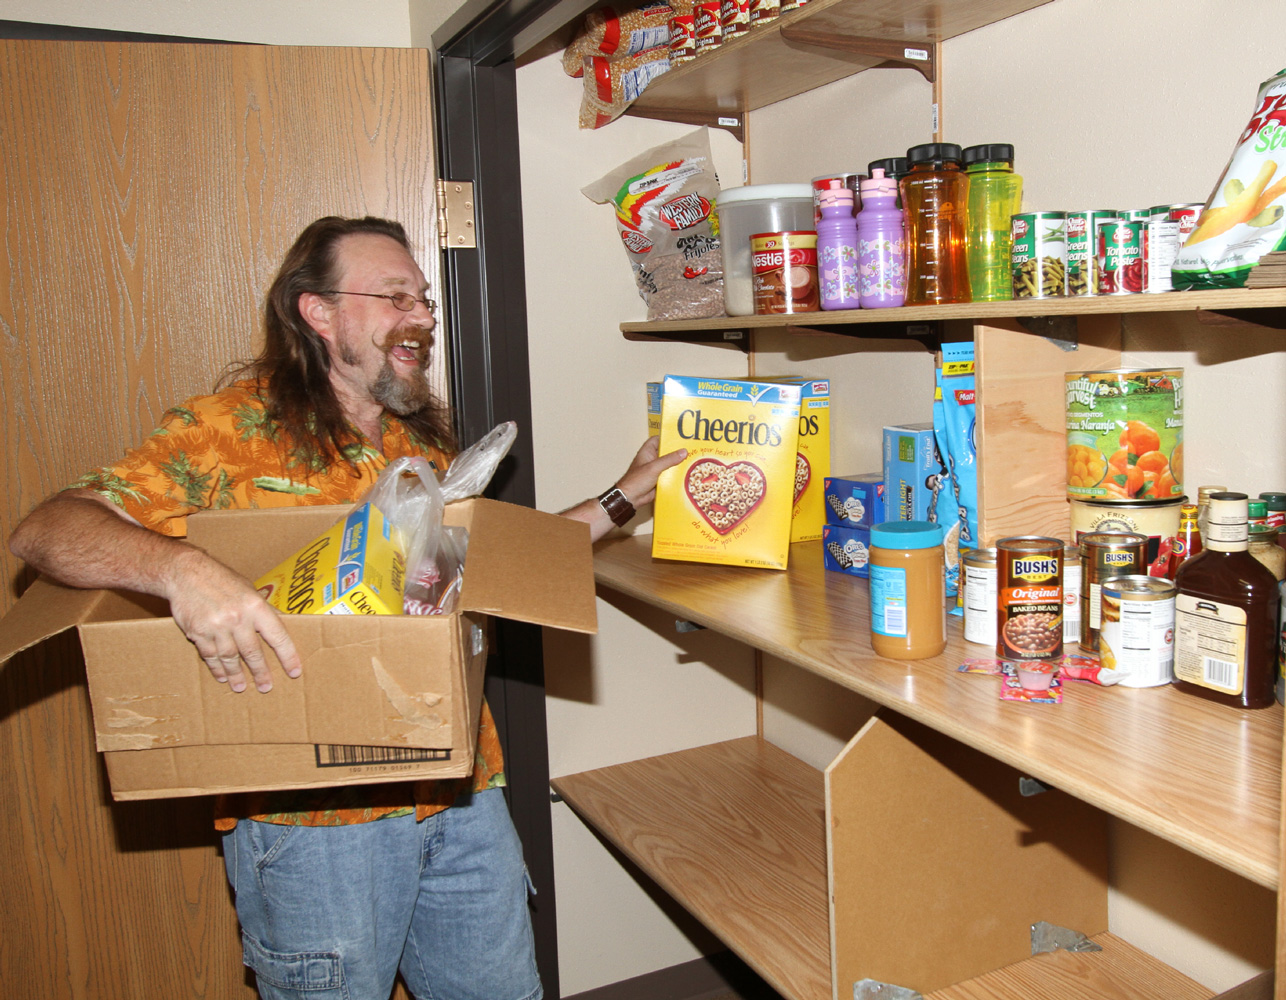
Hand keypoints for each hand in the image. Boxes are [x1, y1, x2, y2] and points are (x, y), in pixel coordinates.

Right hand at [166, 547, 301, 692]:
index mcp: (255, 606)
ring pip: (230, 657)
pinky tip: (222, 676)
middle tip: (266, 687)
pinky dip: (216, 667)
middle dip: (260, 672)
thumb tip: (281, 624)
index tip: (294, 672)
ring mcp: (216, 627)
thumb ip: (262, 609)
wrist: (186, 573)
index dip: (288, 655)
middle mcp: (237, 618)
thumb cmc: (221, 579)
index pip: (277, 636)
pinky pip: (210, 655)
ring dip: (236, 674)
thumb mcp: (248, 589)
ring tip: (241, 687)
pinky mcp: (197, 632)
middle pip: (252, 652)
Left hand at [615, 435, 686, 506]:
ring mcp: (656, 470)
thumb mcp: (654, 467)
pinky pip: (670, 475)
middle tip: (692, 449)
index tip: (681, 438)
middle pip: (667, 452)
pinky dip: (677, 475)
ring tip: (694, 460)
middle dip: (677, 452)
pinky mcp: (660, 480)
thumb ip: (669, 460)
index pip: (658, 440)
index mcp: (647, 451)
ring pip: (670, 464)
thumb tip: (684, 452)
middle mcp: (652, 459)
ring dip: (679, 464)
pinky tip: (688, 474)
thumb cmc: (636, 480)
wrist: (631, 498)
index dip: (668, 438)